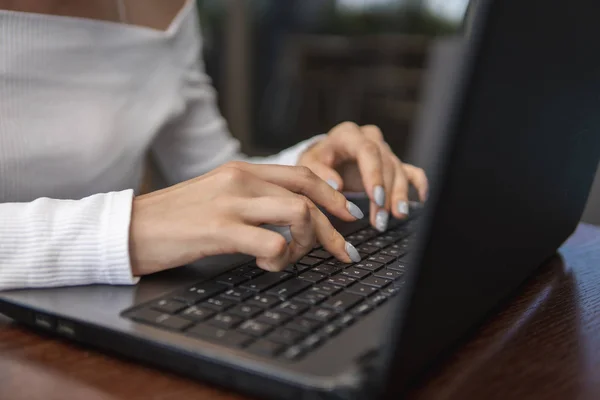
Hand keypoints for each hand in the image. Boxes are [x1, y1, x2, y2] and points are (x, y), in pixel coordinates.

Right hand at [129, 162, 364, 275]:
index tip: (347, 215)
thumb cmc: (175, 217)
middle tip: (345, 251)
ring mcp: (231, 203)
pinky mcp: (219, 230)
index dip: (332, 195)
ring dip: (308, 243)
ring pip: (299, 215)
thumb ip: (252, 197)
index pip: (302, 175)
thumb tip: (290, 215)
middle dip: (335, 228)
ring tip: (290, 259)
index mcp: (242, 170)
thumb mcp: (217, 195)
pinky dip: (280, 260)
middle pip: (309, 196)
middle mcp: (241, 179)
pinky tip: (265, 266)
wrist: (129, 226)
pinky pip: (272, 244)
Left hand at [298, 122, 427, 231]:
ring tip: (397, 216)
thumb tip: (336, 185)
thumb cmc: (315, 161)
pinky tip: (421, 199)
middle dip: (386, 193)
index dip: (374, 175)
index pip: (367, 151)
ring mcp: (383, 150)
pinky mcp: (392, 162)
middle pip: (386, 163)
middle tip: (381, 218)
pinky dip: (418, 184)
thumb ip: (318, 172)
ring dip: (399, 195)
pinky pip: (411, 170)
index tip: (376, 198)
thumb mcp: (307, 164)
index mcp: (348, 135)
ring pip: (399, 170)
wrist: (323, 157)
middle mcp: (369, 139)